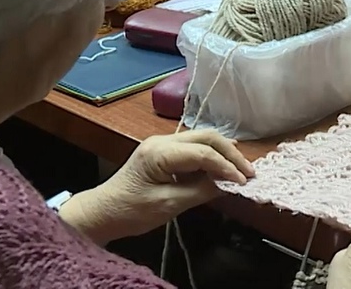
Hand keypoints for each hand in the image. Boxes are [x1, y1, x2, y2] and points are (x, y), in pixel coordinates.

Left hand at [58, 130, 252, 244]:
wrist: (101, 213)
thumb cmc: (131, 212)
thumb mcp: (169, 205)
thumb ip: (201, 191)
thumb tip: (228, 184)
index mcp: (160, 152)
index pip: (203, 153)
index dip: (227, 167)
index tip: (243, 182)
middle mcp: (162, 140)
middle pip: (207, 137)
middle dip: (231, 154)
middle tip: (249, 173)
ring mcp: (162, 143)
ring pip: (202, 139)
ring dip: (223, 153)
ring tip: (241, 170)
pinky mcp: (163, 151)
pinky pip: (194, 147)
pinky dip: (211, 156)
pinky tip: (223, 166)